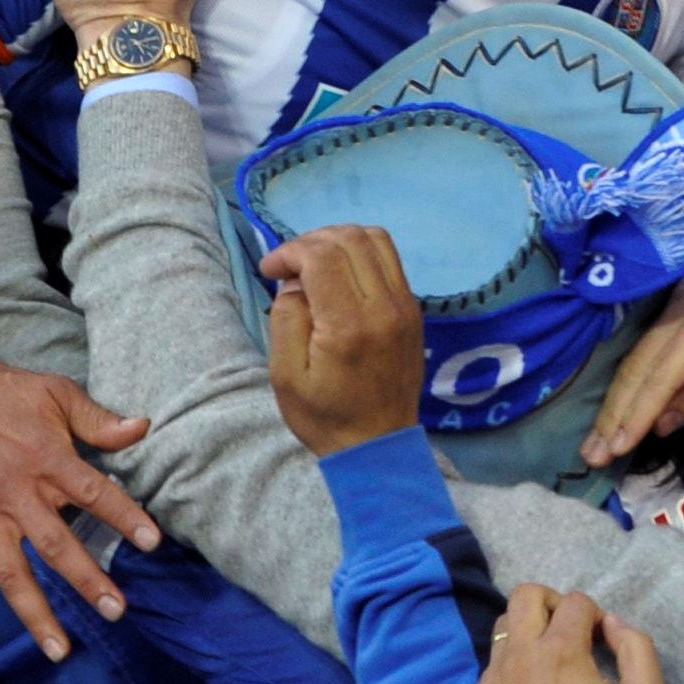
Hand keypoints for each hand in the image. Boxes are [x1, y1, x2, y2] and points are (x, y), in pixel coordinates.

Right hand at [0, 356, 160, 672]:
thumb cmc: (4, 392)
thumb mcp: (55, 393)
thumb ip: (98, 419)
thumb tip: (144, 427)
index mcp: (45, 459)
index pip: (92, 492)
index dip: (123, 516)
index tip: (151, 542)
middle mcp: (15, 495)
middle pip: (56, 545)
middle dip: (88, 580)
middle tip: (117, 610)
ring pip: (12, 575)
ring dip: (36, 615)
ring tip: (61, 650)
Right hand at [263, 225, 424, 457]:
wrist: (378, 446)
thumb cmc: (325, 416)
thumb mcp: (285, 376)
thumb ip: (286, 318)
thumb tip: (295, 282)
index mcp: (349, 325)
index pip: (321, 256)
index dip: (289, 251)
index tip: (270, 270)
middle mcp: (384, 307)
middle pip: (349, 238)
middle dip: (310, 241)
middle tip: (288, 266)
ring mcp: (405, 306)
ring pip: (375, 238)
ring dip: (337, 240)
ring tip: (314, 262)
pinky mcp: (413, 310)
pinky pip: (389, 259)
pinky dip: (360, 252)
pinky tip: (340, 274)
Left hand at [471, 584, 663, 683]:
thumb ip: (638, 649)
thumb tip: (613, 622)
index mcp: (561, 652)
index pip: (575, 602)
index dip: (595, 614)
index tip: (601, 640)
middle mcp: (519, 655)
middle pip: (525, 594)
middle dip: (552, 602)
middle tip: (570, 631)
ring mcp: (492, 678)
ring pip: (504, 627)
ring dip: (529, 631)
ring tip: (550, 662)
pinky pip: (494, 666)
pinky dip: (515, 668)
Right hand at [582, 280, 683, 467]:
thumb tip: (663, 424)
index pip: (663, 375)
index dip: (639, 414)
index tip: (617, 448)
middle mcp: (680, 304)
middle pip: (638, 366)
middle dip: (615, 413)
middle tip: (592, 453)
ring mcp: (672, 301)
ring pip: (635, 357)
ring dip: (616, 401)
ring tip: (597, 440)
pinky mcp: (672, 305)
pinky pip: (644, 348)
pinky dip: (630, 382)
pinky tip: (617, 408)